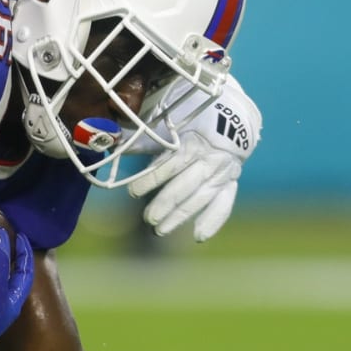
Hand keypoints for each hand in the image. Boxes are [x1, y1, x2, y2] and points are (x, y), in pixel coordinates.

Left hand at [129, 74, 259, 239]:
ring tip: (160, 231)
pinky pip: (225, 203)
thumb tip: (118, 144)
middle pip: (186, 185)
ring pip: (201, 197)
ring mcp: (222, 172)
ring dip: (181, 216)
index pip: (170, 164)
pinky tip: (198, 236)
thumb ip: (148, 137)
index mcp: (193, 141)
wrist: (232, 114)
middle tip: (149, 219)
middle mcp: (209, 159)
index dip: (151, 178)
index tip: (133, 192)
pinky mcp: (231, 181)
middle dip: (167, 203)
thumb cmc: (194, 117)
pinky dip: (214, 220)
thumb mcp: (171, 121)